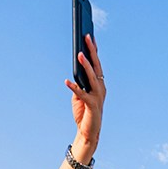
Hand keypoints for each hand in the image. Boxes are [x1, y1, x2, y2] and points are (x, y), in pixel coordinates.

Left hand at [65, 34, 104, 158]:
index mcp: (99, 84)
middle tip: (86, 36)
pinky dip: (74, 87)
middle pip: (96, 66)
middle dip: (91, 51)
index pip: (97, 64)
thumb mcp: (79, 96)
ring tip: (79, 54)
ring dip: (86, 65)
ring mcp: (98, 97)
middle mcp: (101, 88)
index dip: (94, 50)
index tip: (89, 36)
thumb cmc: (84, 113)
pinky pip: (82, 94)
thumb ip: (78, 84)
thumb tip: (73, 73)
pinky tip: (66, 81)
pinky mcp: (92, 106)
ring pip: (92, 77)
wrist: (88, 133)